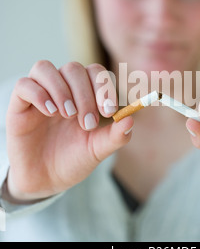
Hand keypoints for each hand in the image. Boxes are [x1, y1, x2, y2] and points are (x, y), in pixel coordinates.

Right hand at [5, 61, 132, 201]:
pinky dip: (39, 94)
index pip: (95, 72)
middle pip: (73, 69)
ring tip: (68, 115)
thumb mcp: (98, 149)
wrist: (46, 180)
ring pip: (46, 68)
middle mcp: (63, 90)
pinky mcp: (19, 106)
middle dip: (84, 94)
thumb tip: (130, 120)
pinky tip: (50, 112)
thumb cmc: (74, 160)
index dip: (103, 86)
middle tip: (88, 123)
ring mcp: (40, 95)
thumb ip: (115, 136)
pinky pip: (24, 85)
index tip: (108, 111)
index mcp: (84, 96)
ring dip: (61, 90)